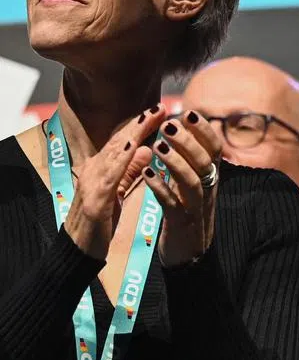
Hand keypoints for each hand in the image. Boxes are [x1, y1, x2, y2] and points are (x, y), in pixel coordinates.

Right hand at [62, 105, 166, 260]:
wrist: (76, 254)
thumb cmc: (97, 224)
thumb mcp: (117, 193)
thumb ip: (130, 172)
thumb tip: (146, 148)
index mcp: (99, 170)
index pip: (122, 142)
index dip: (140, 125)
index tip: (159, 109)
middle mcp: (92, 171)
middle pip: (119, 141)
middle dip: (140, 122)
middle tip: (160, 105)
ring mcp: (91, 184)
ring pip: (114, 152)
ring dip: (134, 132)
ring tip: (151, 116)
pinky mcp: (94, 201)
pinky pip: (110, 175)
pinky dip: (121, 158)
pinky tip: (133, 145)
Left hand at [144, 111, 222, 267]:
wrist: (190, 257)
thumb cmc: (188, 215)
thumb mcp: (194, 186)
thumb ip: (190, 163)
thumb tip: (183, 134)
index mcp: (211, 178)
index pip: (214, 148)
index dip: (204, 130)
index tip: (189, 112)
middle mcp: (208, 189)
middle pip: (205, 161)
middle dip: (188, 141)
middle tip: (170, 125)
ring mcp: (196, 207)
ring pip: (191, 180)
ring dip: (175, 161)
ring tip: (158, 146)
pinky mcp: (181, 224)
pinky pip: (172, 204)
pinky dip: (160, 188)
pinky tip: (147, 175)